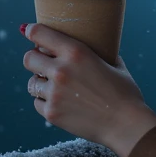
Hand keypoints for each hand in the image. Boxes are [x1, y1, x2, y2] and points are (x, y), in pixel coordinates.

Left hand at [21, 23, 155, 156]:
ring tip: (52, 86)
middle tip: (43, 64)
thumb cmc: (125, 93)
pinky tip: (59, 102)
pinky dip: (45, 102)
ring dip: (39, 82)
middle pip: (28, 58)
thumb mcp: (114, 63)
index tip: (29, 31)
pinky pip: (37, 103)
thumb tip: (96, 43)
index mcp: (76, 52)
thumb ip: (99, 52)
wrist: (126, 125)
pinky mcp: (52, 113)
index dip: (32, 31)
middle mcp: (61, 70)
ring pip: (31, 83)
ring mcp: (54, 93)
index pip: (39, 34)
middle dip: (34, 59)